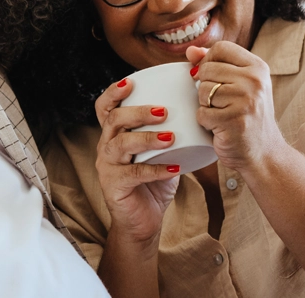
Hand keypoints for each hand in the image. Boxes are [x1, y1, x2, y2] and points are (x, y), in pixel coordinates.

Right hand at [94, 77, 182, 243]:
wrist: (142, 223)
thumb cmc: (153, 185)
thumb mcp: (162, 154)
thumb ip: (171, 134)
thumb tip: (199, 111)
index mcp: (114, 136)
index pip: (104, 107)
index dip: (113, 92)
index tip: (131, 82)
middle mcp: (106, 147)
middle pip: (114, 120)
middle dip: (138, 112)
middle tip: (164, 111)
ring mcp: (107, 167)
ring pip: (120, 144)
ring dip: (147, 137)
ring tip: (171, 137)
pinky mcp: (114, 186)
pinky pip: (133, 174)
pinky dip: (156, 169)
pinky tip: (174, 169)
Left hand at [187, 42, 285, 172]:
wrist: (264, 153)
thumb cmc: (248, 117)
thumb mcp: (240, 85)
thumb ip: (216, 63)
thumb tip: (190, 50)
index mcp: (258, 67)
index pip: (221, 48)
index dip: (209, 61)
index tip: (214, 77)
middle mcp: (254, 81)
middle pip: (207, 69)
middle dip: (206, 87)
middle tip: (222, 103)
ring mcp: (245, 101)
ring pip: (202, 91)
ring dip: (205, 105)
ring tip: (222, 114)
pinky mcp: (233, 121)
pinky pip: (202, 113)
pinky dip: (205, 122)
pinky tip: (220, 127)